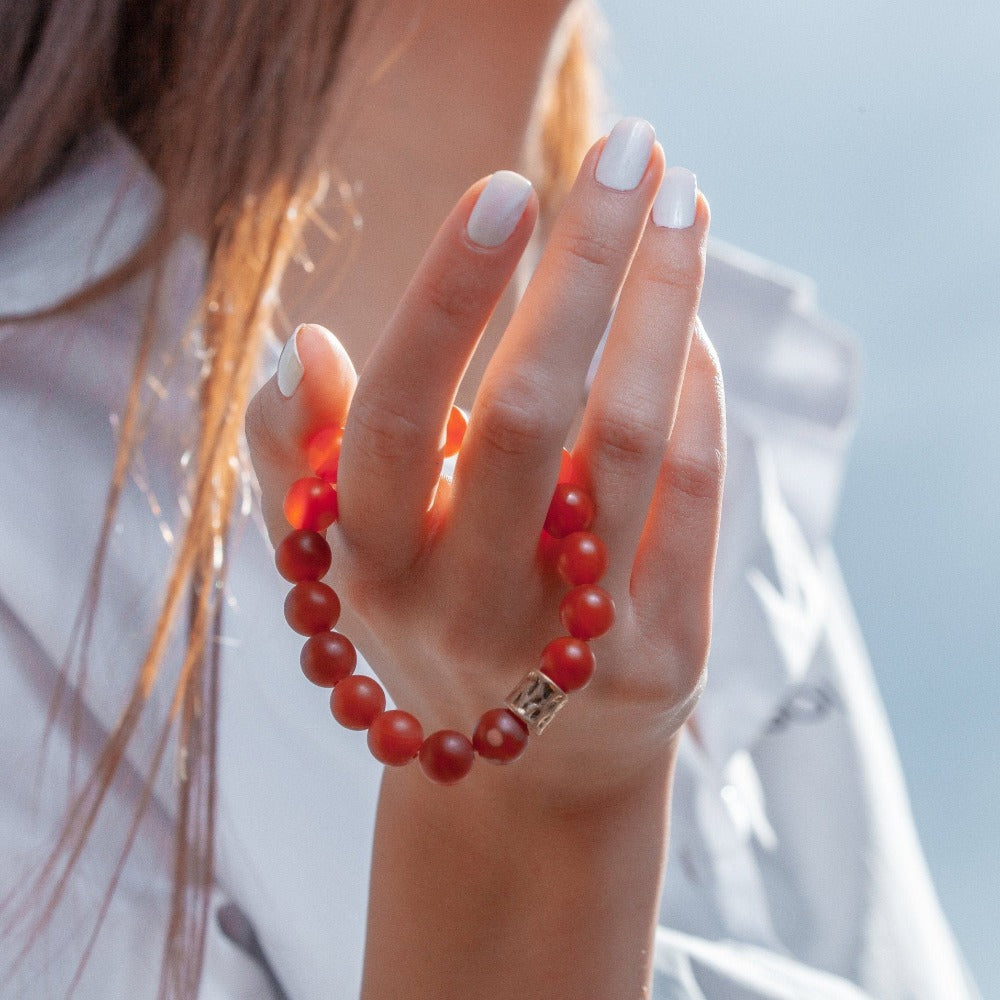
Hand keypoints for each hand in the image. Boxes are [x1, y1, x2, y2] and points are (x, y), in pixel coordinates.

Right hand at [246, 127, 723, 813]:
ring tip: (683, 203)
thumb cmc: (429, 622)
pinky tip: (692, 328)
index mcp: (368, 566)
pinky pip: (695, 501)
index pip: (395, 418)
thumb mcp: (342, 553)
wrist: (525, 776)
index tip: (509, 185)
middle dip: (586, 264)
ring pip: (631, 443)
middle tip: (627, 150)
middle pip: (532, 413)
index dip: (447, 298)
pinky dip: (703, 397)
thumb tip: (301, 347)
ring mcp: (571, 643)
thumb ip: (295, 458)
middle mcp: (464, 606)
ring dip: (665, 304)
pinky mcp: (664, 660)